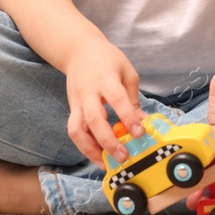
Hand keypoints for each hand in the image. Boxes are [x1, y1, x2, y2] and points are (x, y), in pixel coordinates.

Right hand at [63, 37, 144, 167]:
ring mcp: (77, 102)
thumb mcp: (127, 72)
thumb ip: (133, 98)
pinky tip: (97, 156)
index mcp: (106, 79)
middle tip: (123, 156)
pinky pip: (74, 131)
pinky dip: (84, 146)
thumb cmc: (107, 60)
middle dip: (108, 141)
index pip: (117, 99)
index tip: (139, 133)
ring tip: (106, 163)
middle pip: (94, 119)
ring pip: (77, 130)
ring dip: (90, 150)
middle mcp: (89, 93)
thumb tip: (142, 122)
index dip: (128, 117)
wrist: (78, 51)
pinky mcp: (72, 109)